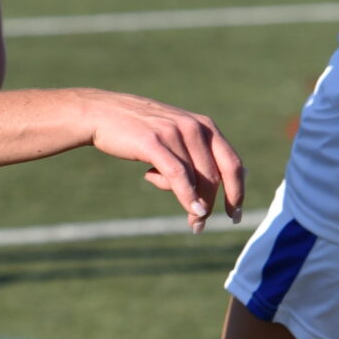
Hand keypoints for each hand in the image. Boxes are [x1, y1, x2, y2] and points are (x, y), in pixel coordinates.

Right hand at [84, 91, 245, 231]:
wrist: (101, 113)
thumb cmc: (138, 131)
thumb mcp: (173, 138)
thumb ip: (192, 157)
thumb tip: (208, 194)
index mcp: (205, 126)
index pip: (233, 163)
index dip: (237, 191)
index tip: (234, 214)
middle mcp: (194, 127)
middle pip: (216, 175)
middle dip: (215, 204)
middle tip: (203, 225)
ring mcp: (175, 133)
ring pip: (198, 178)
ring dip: (198, 206)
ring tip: (193, 223)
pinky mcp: (154, 142)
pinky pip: (178, 175)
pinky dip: (187, 196)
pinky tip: (192, 210)